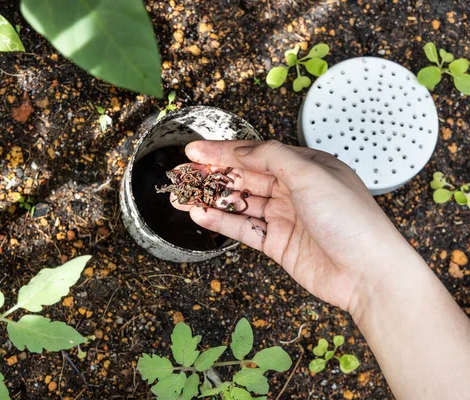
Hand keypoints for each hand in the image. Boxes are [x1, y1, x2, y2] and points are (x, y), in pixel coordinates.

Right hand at [173, 140, 415, 312]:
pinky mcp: (277, 243)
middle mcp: (293, 190)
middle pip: (244, 177)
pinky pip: (243, 228)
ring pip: (240, 203)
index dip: (223, 151)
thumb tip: (241, 150)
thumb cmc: (351, 219)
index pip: (256, 153)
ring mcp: (284, 217)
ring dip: (211, 199)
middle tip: (183, 173)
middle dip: (212, 174)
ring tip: (182, 195)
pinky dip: (221, 221)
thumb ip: (272, 158)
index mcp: (305, 167)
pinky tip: (200, 214)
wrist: (369, 273)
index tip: (195, 150)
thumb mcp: (311, 174)